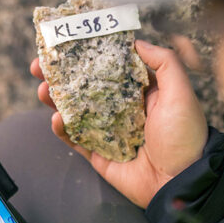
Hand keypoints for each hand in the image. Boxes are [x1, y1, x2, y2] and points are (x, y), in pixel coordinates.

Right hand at [31, 40, 207, 207]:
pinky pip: (76, 139)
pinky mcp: (99, 154)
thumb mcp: (180, 93)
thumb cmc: (184, 136)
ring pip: (75, 112)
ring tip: (42, 88)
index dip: (87, 55)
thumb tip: (137, 41)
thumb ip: (165, 63)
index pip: (108, 68)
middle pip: (85, 87)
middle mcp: (121, 109)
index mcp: (139, 92)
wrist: (181, 182)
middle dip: (61, 76)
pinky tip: (56, 118)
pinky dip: (62, 129)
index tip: (67, 42)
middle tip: (39, 65)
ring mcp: (107, 132)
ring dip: (56, 99)